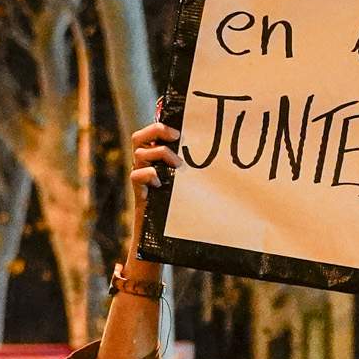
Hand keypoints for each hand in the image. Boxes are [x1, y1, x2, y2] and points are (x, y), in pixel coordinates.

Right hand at [126, 122, 180, 266]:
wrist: (165, 233)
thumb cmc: (182, 204)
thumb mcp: (187, 181)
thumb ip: (193, 167)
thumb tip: (221, 153)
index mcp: (155, 156)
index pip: (151, 132)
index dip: (160, 124)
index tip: (178, 129)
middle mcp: (145, 163)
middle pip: (138, 137)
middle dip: (156, 131)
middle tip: (175, 137)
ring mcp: (140, 176)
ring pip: (139, 152)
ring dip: (160, 154)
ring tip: (176, 166)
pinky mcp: (139, 191)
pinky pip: (136, 175)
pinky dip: (150, 175)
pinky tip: (162, 183)